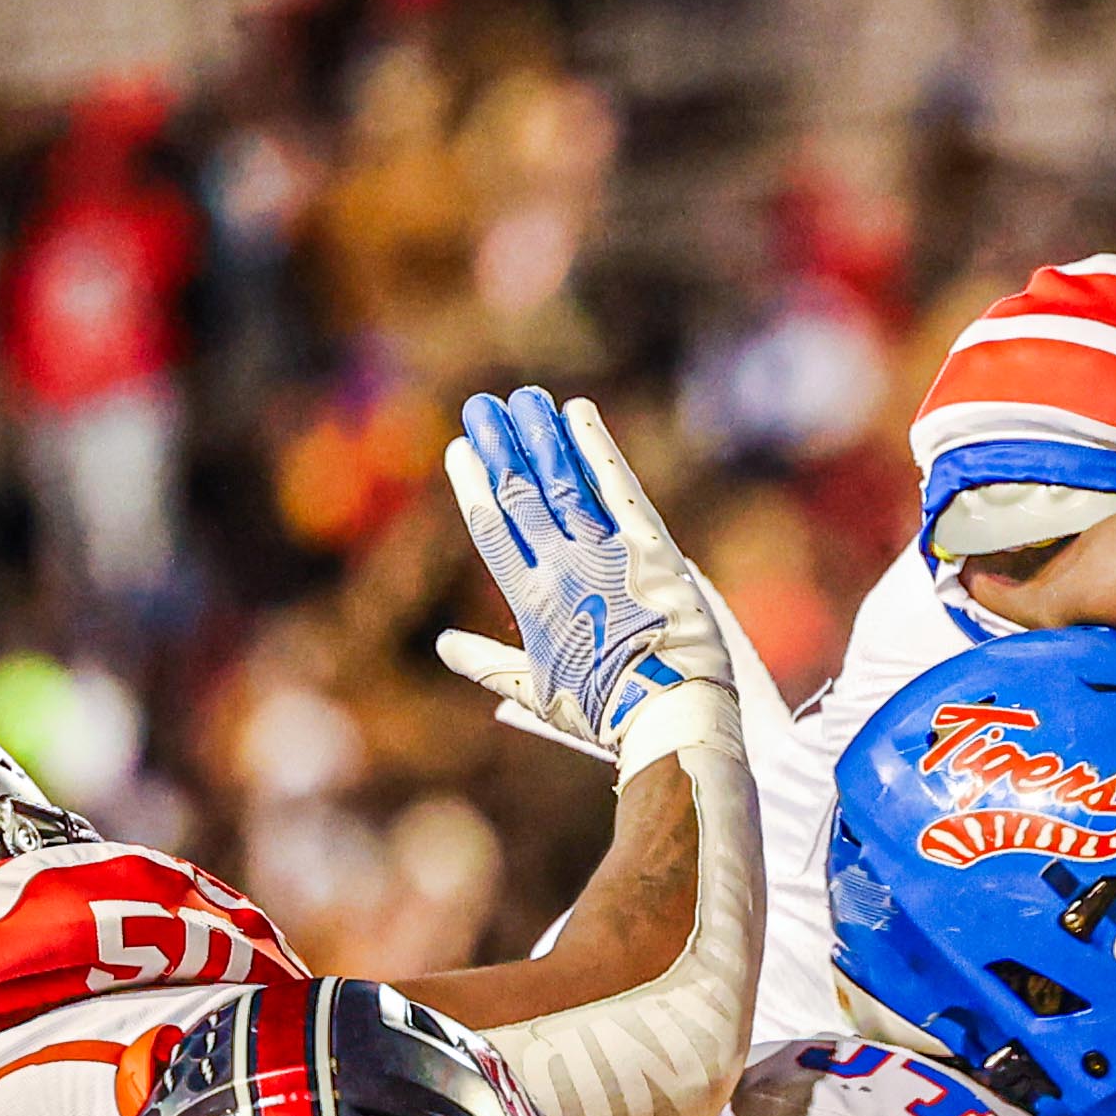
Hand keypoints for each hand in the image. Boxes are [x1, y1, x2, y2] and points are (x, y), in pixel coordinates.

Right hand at [435, 387, 735, 761]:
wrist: (671, 715)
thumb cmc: (608, 715)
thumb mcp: (540, 694)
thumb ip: (489, 664)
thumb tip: (445, 646)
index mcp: (533, 603)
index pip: (493, 530)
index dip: (474, 487)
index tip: (460, 451)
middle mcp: (563, 570)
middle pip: (521, 495)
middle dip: (499, 447)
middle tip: (481, 406)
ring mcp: (607, 555)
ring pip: (563, 482)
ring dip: (540, 436)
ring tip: (523, 399)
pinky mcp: (651, 548)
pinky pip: (619, 488)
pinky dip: (596, 448)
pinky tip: (578, 412)